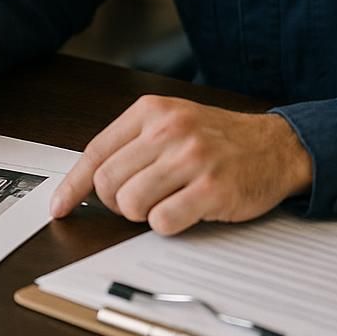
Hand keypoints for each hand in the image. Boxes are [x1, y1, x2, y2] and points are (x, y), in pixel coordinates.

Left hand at [49, 96, 313, 234]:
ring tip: (164, 204)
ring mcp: (191, 158)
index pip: (95, 151)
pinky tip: (184, 211)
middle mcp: (168, 130)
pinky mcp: (212, 188)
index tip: (60, 206)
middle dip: (116, 203)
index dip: (72, 185)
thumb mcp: (171, 123)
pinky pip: (163, 221)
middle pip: (108, 183)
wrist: (276, 145)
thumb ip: (132, 144)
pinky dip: (167, 224)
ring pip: (131, 203)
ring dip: (141, 215)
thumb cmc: (218, 139)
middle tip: (139, 202)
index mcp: (151, 111)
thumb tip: (87, 181)